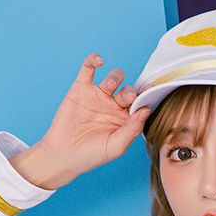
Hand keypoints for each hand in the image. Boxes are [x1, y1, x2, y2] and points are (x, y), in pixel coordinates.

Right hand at [34, 53, 151, 182]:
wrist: (64, 154)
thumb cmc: (92, 154)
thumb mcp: (116, 146)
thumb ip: (132, 128)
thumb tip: (147, 109)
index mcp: (125, 119)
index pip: (140, 104)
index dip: (146, 96)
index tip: (151, 90)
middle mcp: (114, 106)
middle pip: (129, 89)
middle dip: (130, 91)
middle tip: (127, 98)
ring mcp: (98, 95)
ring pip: (114, 78)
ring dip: (115, 78)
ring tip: (108, 87)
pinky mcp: (81, 88)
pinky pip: (88, 68)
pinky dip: (93, 60)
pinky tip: (99, 61)